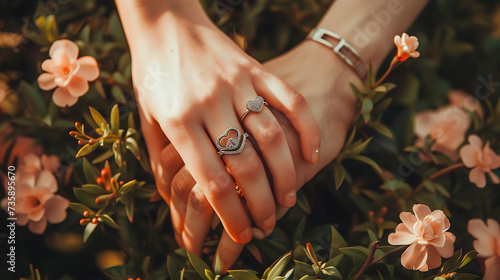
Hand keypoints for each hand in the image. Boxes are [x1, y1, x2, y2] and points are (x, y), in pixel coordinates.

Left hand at [158, 40, 358, 270]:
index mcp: (179, 121)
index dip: (232, 215)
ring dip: (285, 173)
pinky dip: (306, 127)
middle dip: (261, 203)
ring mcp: (237, 84)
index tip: (244, 235)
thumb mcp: (146, 117)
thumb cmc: (153, 74)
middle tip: (268, 223)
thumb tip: (170, 200)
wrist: (165, 22)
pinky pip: (290, 100)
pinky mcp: (255, 68)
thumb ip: (160, 158)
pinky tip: (312, 152)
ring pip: (272, 137)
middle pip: (246, 166)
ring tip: (289, 195)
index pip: (213, 182)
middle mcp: (210, 104)